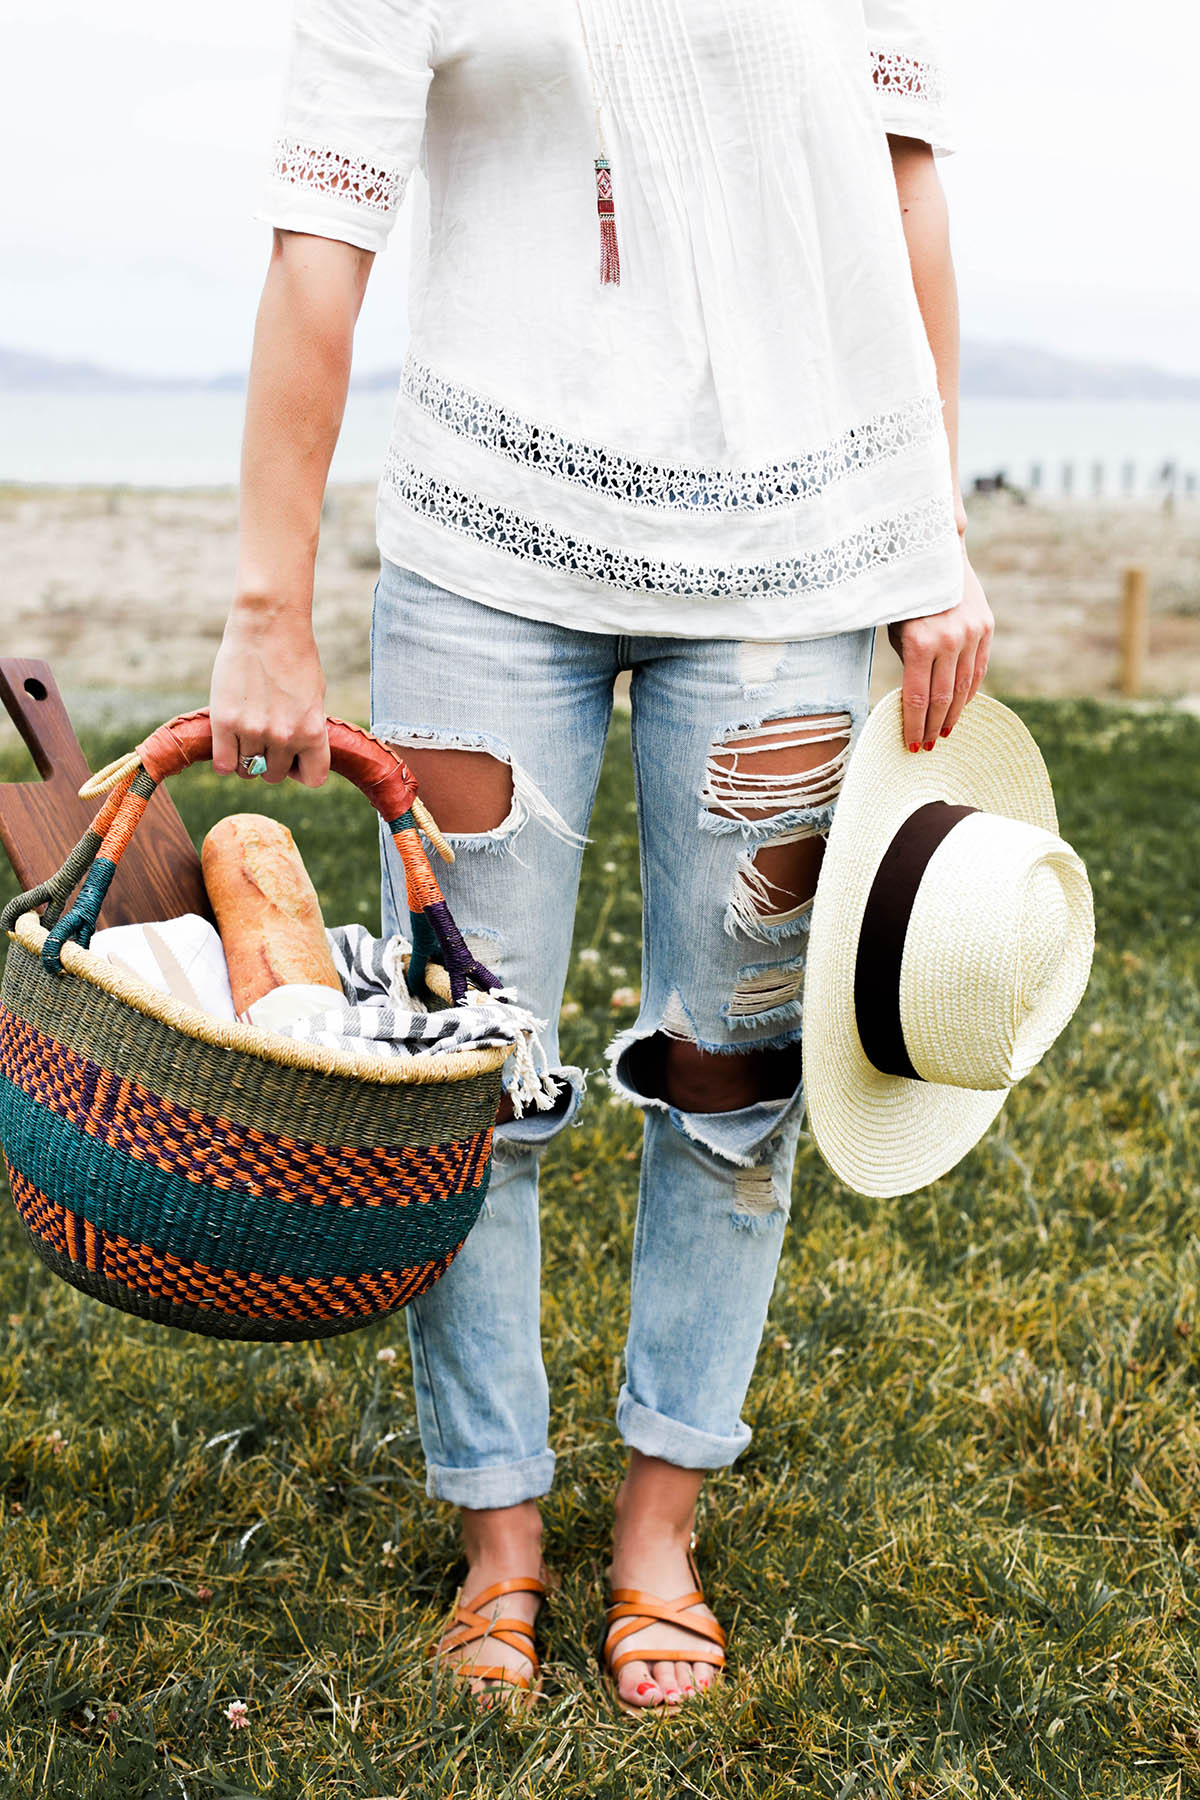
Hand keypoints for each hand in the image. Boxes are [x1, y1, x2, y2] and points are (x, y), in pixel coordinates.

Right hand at [209, 600, 329, 785]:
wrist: (268, 625)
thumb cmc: (295, 656)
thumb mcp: (314, 697)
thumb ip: (307, 729)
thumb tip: (295, 754)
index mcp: (313, 731)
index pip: (313, 778)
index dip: (301, 770)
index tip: (292, 757)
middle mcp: (284, 736)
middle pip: (273, 775)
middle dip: (270, 762)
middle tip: (263, 738)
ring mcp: (253, 731)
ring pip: (247, 770)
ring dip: (245, 758)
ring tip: (245, 734)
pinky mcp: (225, 722)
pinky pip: (224, 764)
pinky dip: (225, 760)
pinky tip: (227, 742)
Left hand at [886, 545, 993, 749]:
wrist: (935, 553)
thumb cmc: (904, 595)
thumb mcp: (895, 627)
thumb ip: (906, 660)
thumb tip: (911, 699)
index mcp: (920, 642)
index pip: (916, 697)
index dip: (913, 725)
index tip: (910, 745)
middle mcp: (949, 640)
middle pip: (941, 698)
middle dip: (931, 727)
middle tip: (925, 747)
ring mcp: (971, 633)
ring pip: (963, 688)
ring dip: (951, 715)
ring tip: (942, 734)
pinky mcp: (985, 627)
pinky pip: (977, 669)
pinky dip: (969, 693)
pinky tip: (959, 708)